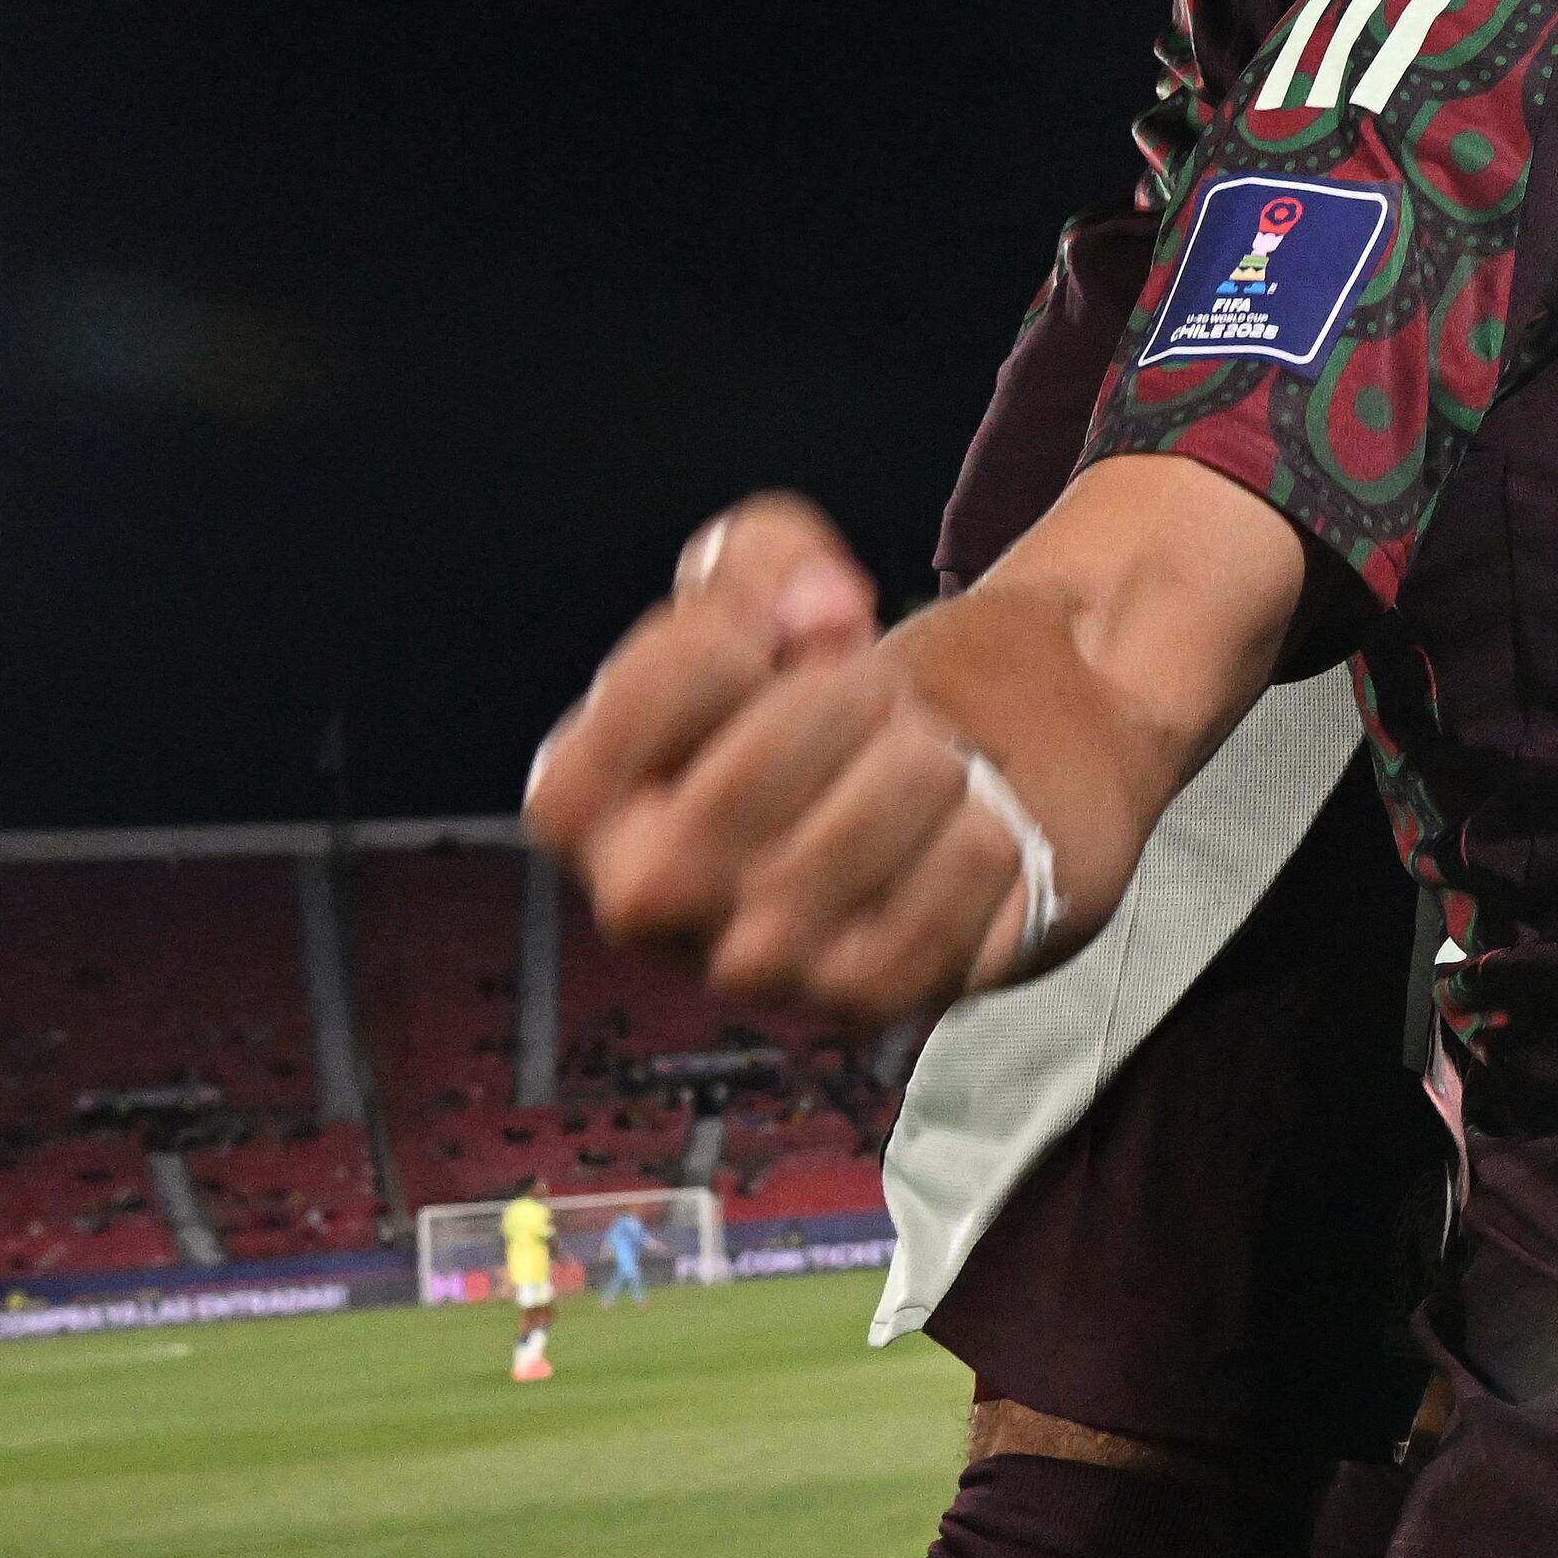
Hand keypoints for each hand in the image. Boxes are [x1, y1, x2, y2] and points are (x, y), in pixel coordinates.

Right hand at [522, 495, 1034, 1024]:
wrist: (900, 826)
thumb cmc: (800, 706)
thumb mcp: (755, 592)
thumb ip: (761, 555)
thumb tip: (823, 612)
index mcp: (575, 801)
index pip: (678, 670)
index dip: (755, 624)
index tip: (770, 646)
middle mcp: (641, 900)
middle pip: (790, 735)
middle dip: (857, 691)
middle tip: (861, 713)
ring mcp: (753, 966)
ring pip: (896, 790)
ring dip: (928, 753)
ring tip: (907, 772)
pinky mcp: (867, 1001)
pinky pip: (972, 862)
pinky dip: (983, 826)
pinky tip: (944, 840)